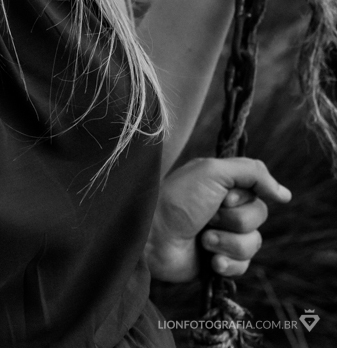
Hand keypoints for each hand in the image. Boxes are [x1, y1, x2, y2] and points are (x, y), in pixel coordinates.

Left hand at [145, 157, 291, 282]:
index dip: (242, 197)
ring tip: (203, 239)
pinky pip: (243, 266)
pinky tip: (209, 260)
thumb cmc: (176, 199)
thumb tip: (285, 195)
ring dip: (228, 242)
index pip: (259, 191)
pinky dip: (227, 263)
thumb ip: (252, 172)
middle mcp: (222, 209)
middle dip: (234, 220)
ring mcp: (220, 236)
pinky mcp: (216, 261)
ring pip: (253, 243)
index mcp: (221, 186)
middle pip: (258, 217)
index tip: (221, 196)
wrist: (151, 235)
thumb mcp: (212, 171)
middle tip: (207, 217)